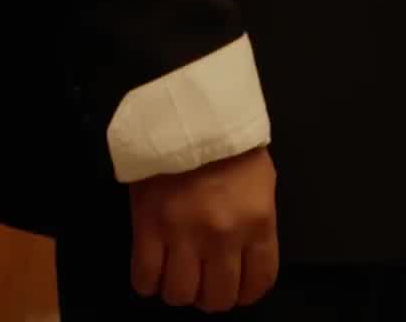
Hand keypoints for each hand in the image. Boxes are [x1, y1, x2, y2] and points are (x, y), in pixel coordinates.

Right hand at [128, 146, 277, 310]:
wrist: (188, 108)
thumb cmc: (229, 142)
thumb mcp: (261, 181)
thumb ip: (256, 223)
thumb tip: (244, 256)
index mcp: (257, 223)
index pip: (257, 284)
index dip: (244, 292)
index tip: (234, 285)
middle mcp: (223, 236)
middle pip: (217, 298)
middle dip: (210, 294)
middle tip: (202, 277)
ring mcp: (183, 234)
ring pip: (180, 295)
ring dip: (179, 289)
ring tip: (176, 271)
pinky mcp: (148, 226)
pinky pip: (144, 278)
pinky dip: (148, 282)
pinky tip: (152, 267)